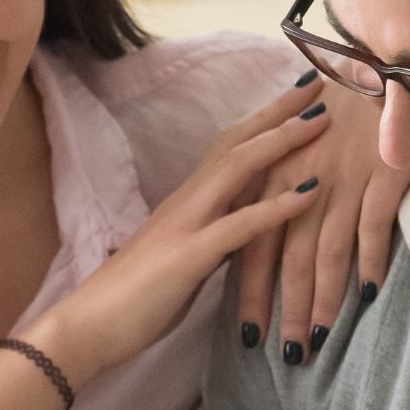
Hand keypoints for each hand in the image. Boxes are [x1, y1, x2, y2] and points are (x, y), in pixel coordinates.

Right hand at [30, 84, 329, 382]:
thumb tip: (245, 230)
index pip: (229, 146)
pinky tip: (312, 192)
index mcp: (187, 201)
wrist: (87, 327)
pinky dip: (279, 206)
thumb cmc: (134, 299)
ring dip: (283, 141)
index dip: (264, 119)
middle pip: (237, 141)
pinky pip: (240, 225)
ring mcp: (187, 224)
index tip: (300, 96)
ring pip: (238, 168)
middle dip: (279, 110)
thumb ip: (213, 237)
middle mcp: (188, 201)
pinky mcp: (189, 257)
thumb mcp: (184, 258)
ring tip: (322, 119)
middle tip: (321, 82)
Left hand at [234, 75, 408, 364]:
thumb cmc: (339, 110)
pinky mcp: (379, 175)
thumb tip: (271, 238)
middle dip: (285, 311)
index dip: (251, 292)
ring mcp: (341, 180)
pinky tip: (368, 295)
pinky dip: (371, 262)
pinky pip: (372, 227)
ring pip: (326, 253)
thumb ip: (282, 191)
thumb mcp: (297, 148)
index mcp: (274, 177)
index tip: (249, 335)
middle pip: (288, 259)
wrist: (380, 64)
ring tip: (320, 340)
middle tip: (286, 357)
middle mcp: (301, 183)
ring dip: (323, 301)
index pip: (254, 245)